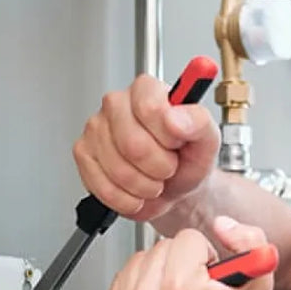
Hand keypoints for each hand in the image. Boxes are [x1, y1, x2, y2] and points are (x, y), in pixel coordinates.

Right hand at [73, 75, 218, 220]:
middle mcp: (116, 103)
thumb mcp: (207, 140)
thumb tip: (176, 116)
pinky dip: (127, 199)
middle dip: (158, 167)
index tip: (176, 143)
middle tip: (168, 167)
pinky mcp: (83, 154)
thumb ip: (198, 122)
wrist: (175, 188)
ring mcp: (95, 128)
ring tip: (154, 180)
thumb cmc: (187, 159)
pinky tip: (137, 191)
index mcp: (146, 90)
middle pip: (132, 144)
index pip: (149, 108)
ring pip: (118, 169)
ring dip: (145, 186)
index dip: (167, 136)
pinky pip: (103, 187)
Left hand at [104, 217, 275, 289]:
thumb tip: (223, 225)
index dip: (204, 256)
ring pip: (140, 259)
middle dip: (181, 262)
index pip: (187, 239)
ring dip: (159, 272)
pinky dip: (140, 286)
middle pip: (162, 247)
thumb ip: (251, 242)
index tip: (208, 279)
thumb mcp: (259, 283)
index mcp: (180, 288)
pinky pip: (123, 280)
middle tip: (195, 289)